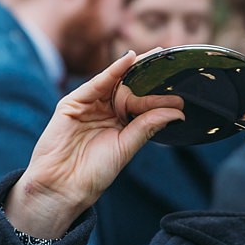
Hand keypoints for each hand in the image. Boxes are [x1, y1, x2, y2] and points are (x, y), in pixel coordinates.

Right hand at [4, 50, 183, 238]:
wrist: (64, 186)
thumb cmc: (93, 173)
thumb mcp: (126, 147)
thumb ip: (147, 126)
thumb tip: (176, 113)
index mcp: (118, 123)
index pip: (141, 104)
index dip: (159, 97)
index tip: (180, 95)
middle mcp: (104, 111)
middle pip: (129, 87)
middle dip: (149, 75)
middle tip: (170, 62)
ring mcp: (88, 105)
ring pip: (114, 82)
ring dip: (135, 69)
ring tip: (156, 57)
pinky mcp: (72, 103)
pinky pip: (95, 84)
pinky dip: (112, 71)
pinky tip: (129, 60)